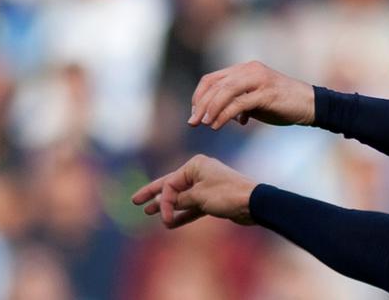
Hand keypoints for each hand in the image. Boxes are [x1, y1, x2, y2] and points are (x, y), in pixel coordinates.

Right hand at [131, 155, 256, 228]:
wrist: (253, 203)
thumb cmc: (226, 194)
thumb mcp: (198, 197)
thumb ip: (179, 200)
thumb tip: (164, 203)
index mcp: (195, 165)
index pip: (170, 183)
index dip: (163, 202)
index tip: (164, 217)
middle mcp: (200, 172)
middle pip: (172, 186)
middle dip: (155, 195)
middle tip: (135, 201)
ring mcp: (206, 186)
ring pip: (182, 198)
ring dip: (168, 207)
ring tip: (148, 213)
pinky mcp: (212, 200)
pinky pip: (192, 207)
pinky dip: (183, 215)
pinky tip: (171, 224)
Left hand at [189, 60, 314, 129]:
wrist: (309, 104)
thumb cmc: (282, 103)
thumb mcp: (255, 100)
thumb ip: (237, 102)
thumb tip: (217, 117)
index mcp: (245, 69)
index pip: (212, 79)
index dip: (198, 96)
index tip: (194, 113)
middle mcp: (250, 70)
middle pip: (215, 85)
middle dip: (200, 105)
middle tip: (193, 122)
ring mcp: (259, 80)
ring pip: (225, 91)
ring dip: (210, 109)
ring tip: (203, 124)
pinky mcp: (266, 93)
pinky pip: (238, 103)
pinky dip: (224, 115)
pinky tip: (218, 125)